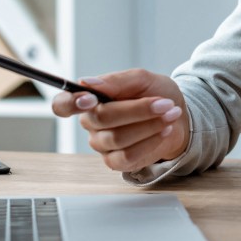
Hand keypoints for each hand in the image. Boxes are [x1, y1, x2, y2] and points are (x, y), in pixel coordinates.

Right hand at [51, 69, 190, 172]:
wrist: (178, 115)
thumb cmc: (156, 94)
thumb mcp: (141, 79)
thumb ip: (116, 80)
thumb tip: (87, 82)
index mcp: (90, 100)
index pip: (62, 104)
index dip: (70, 103)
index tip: (88, 98)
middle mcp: (91, 123)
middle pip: (102, 118)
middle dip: (138, 109)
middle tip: (164, 103)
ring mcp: (102, 145)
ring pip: (118, 138)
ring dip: (150, 125)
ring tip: (170, 114)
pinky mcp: (117, 162)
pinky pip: (128, 156)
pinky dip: (151, 142)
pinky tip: (165, 130)